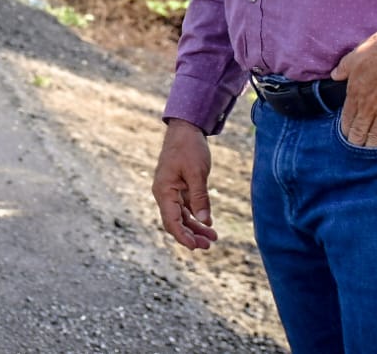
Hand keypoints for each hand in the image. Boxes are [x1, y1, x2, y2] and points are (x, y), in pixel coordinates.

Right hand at [152, 119, 218, 250]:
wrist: (185, 128)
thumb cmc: (189, 147)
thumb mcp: (197, 173)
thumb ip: (200, 198)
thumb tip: (205, 222)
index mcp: (164, 191)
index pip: (171, 221)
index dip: (183, 236)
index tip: (196, 247)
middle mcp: (164, 193)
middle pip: (175, 222)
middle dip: (191, 235)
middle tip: (209, 245)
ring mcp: (170, 190)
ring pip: (181, 216)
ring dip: (195, 227)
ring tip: (212, 238)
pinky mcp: (177, 187)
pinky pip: (185, 207)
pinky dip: (195, 216)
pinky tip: (208, 223)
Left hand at [330, 24, 376, 146]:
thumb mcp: (357, 54)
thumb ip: (344, 68)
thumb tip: (335, 75)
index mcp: (356, 93)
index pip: (347, 120)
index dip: (346, 130)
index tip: (347, 134)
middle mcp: (370, 107)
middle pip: (360, 133)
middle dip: (357, 141)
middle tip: (358, 145)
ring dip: (373, 145)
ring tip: (372, 149)